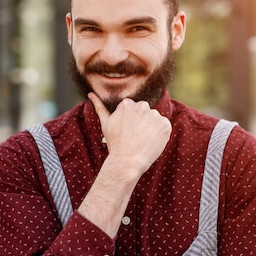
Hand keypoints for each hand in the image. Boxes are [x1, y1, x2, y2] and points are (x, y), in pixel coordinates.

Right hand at [77, 94, 170, 237]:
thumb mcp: (106, 123)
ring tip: (143, 141)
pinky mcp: (165, 125)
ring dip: (151, 128)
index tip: (128, 132)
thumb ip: (99, 107)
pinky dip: (160, 134)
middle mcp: (142, 105)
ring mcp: (155, 115)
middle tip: (135, 137)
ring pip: (155, 120)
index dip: (131, 123)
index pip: (133, 110)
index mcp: (127, 103)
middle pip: (145, 113)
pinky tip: (151, 142)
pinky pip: (164, 127)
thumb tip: (90, 94)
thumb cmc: (115, 144)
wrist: (128, 161)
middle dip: (141, 123)